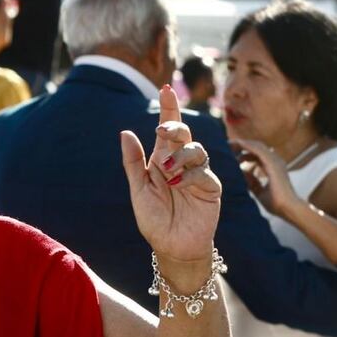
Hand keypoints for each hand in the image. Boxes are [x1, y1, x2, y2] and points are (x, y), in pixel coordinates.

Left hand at [121, 85, 220, 262]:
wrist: (171, 247)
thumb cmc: (154, 220)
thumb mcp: (138, 189)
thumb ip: (133, 162)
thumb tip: (126, 132)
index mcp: (163, 160)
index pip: (168, 129)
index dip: (169, 108)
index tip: (166, 89)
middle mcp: (182, 163)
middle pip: (184, 133)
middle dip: (175, 126)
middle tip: (162, 132)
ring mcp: (198, 174)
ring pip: (197, 150)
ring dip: (181, 157)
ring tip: (167, 173)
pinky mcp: (210, 188)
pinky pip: (204, 173)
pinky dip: (190, 176)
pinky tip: (178, 185)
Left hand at [229, 139, 303, 218]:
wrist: (287, 208)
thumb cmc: (276, 203)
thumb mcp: (258, 190)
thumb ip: (251, 181)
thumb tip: (241, 173)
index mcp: (273, 167)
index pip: (257, 155)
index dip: (244, 153)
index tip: (231, 153)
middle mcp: (275, 162)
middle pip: (256, 148)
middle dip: (242, 146)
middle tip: (227, 146)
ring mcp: (276, 161)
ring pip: (257, 146)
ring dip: (243, 144)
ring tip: (229, 143)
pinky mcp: (273, 164)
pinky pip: (259, 150)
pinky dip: (248, 146)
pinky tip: (238, 144)